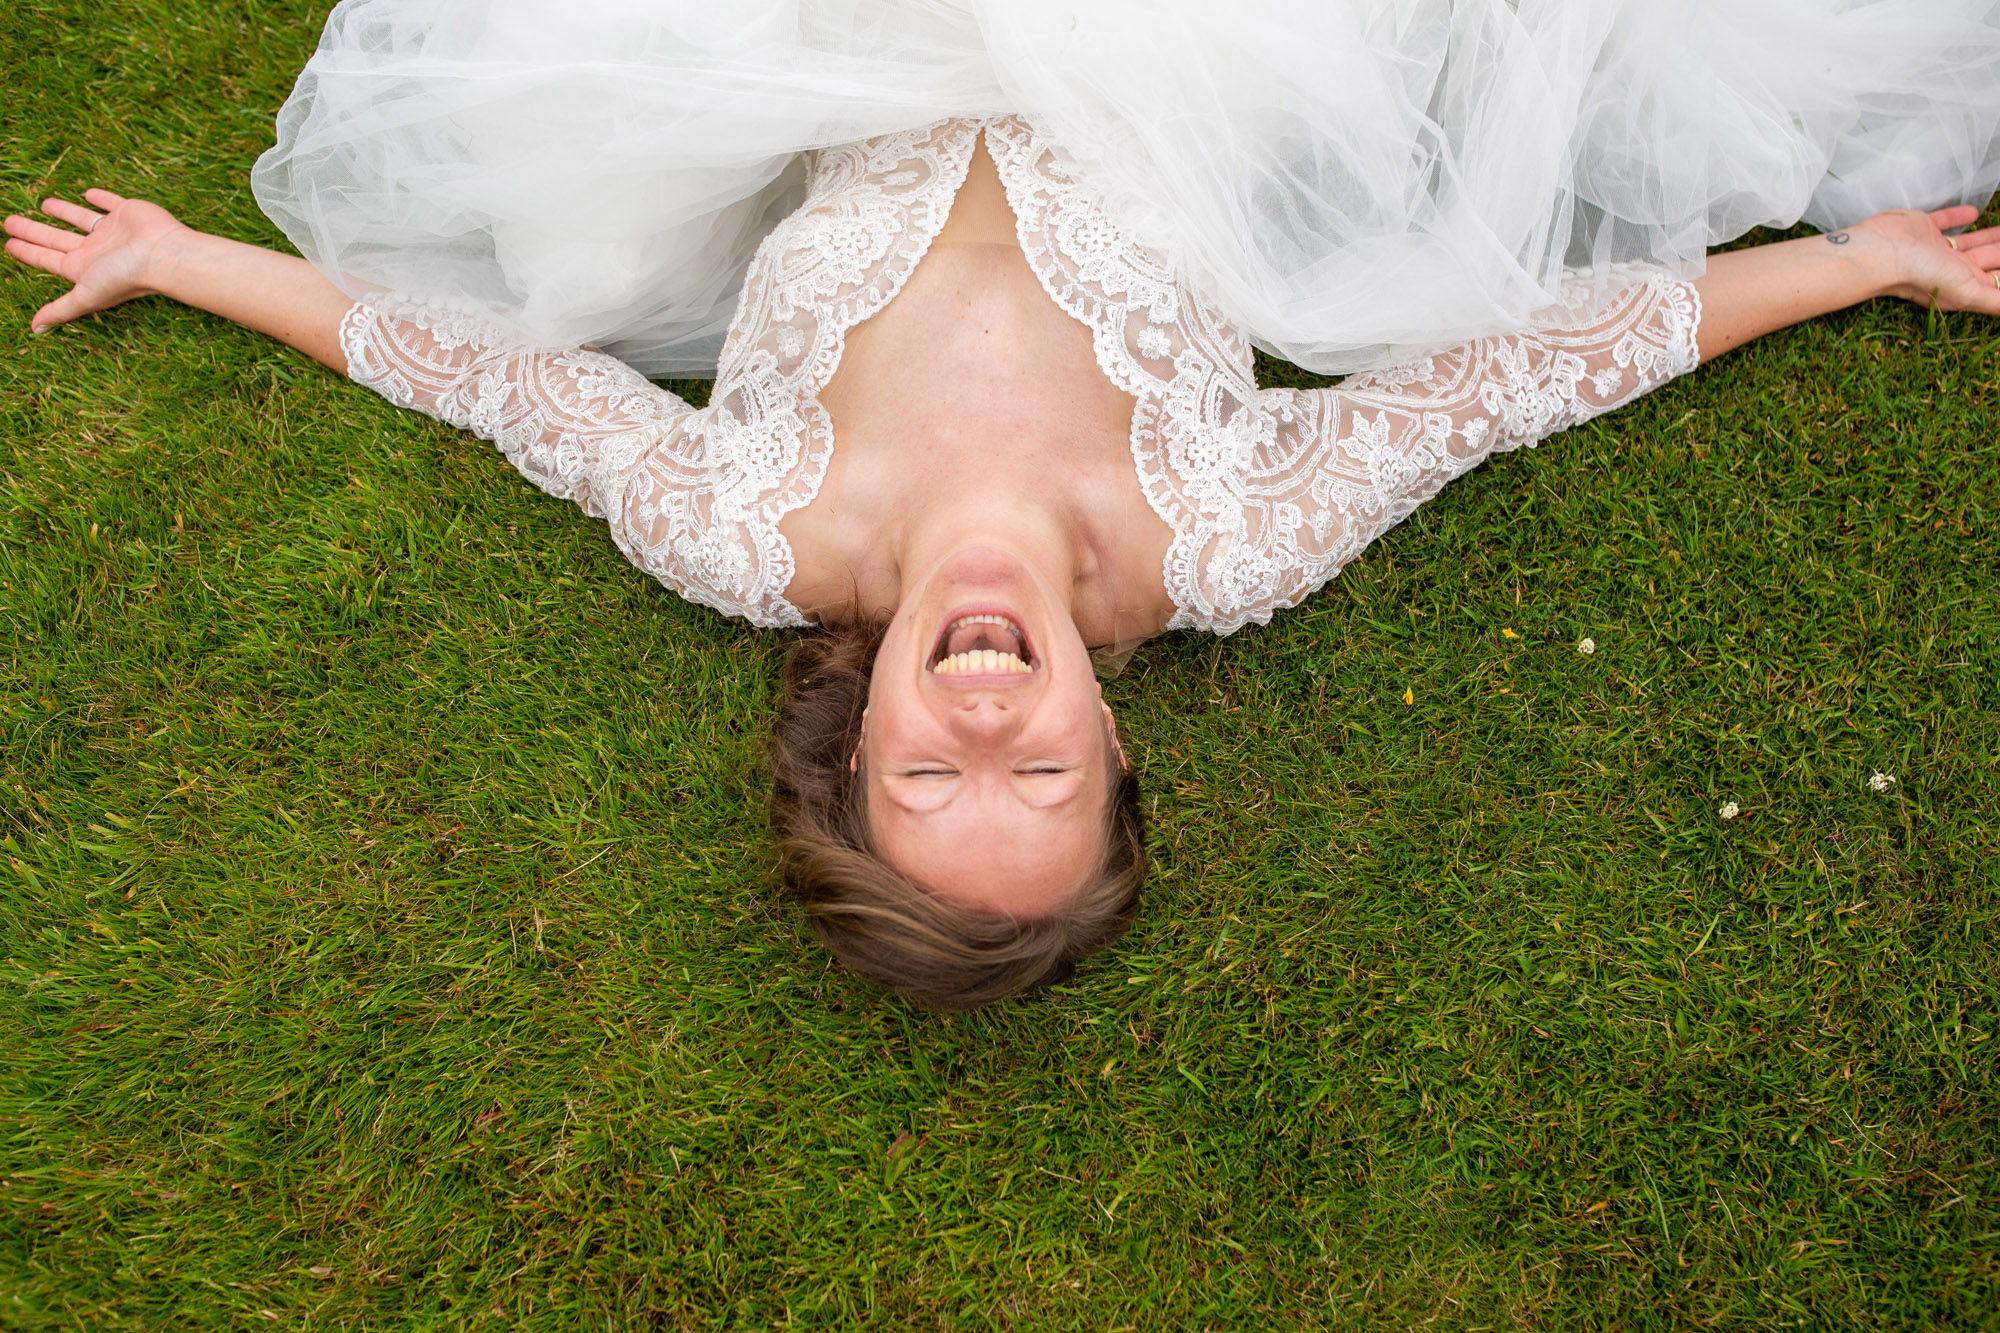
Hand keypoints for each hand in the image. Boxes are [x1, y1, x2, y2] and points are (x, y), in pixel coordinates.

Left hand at [4, 189, 189, 332]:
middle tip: (10, 221)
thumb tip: (34, 330)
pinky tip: (88, 193)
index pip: (47, 258)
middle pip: (56, 239)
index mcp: (84, 267)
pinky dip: (100, 197)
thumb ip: (60, 309)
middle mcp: (96, 250)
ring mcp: (112, 231)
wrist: (163, 255)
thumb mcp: (85, 295)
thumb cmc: (126, 277)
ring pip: (80, 219)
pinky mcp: (127, 213)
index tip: (9, 244)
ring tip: (44, 203)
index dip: (27, 252)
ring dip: (63, 212)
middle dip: (33, 231)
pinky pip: (110, 203)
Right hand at [1855, 204, 1999, 314]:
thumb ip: (1996, 302)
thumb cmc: (1922, 276)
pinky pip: (1946, 220)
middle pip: (1987, 259)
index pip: (1996, 279)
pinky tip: (1974, 212)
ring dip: (1990, 235)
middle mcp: (1950, 268)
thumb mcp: (1969, 293)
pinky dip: (1960, 216)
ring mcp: (1936, 247)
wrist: (1883, 254)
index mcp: (1962, 285)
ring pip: (1971, 241)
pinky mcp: (1923, 227)